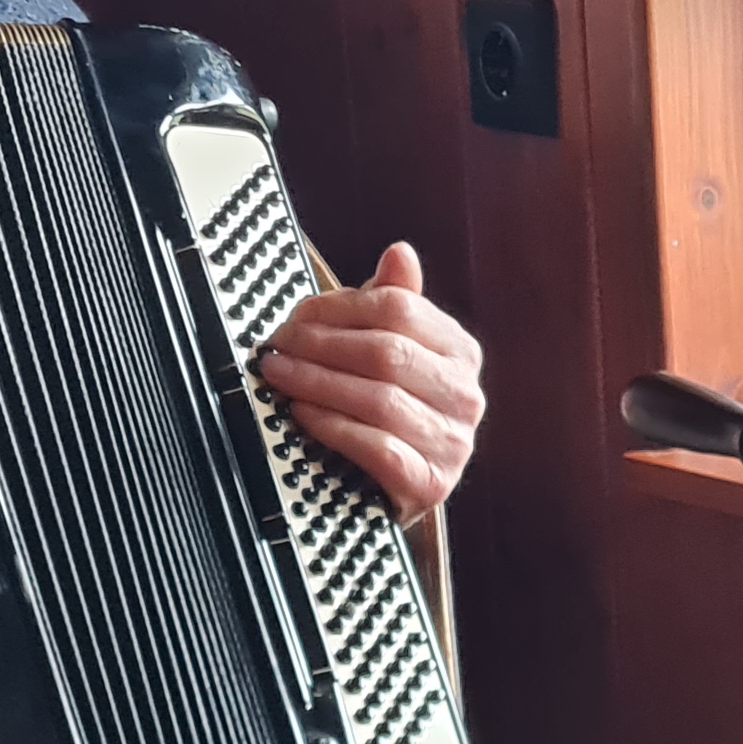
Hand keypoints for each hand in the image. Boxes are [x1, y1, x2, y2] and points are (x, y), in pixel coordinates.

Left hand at [258, 241, 485, 520]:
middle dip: (320, 345)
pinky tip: (302, 414)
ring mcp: (453, 443)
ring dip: (317, 383)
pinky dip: (332, 427)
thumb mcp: (390, 354)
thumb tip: (400, 252)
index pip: (399, 308)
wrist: (393, 491)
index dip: (338, 307)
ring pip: (379, 399)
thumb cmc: (387, 415)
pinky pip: (377, 447)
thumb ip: (393, 304)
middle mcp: (465, 395)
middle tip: (277, 346)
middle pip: (386, 351)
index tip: (295, 316)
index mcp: (459, 352)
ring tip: (279, 376)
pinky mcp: (429, 483)